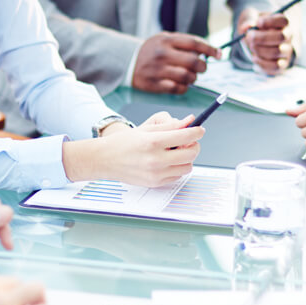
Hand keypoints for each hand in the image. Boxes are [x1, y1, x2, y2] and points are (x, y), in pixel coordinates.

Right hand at [63, 112, 203, 186]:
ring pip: (187, 167)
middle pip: (191, 153)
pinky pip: (177, 176)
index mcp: (154, 141)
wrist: (105, 160)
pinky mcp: (155, 183)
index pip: (186, 136)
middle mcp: (156, 159)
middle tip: (189, 141)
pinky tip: (168, 161)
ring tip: (177, 152)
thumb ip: (171, 126)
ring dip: (187, 158)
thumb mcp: (147, 129)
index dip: (197, 131)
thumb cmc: (124, 142)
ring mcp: (156, 173)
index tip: (200, 129)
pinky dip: (177, 167)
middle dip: (194, 145)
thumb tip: (190, 121)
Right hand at [132, 33, 219, 93]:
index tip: (219, 54)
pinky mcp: (154, 84)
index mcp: (166, 40)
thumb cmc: (152, 50)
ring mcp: (158, 70)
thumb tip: (208, 51)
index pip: (194, 43)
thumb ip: (185, 43)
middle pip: (193, 61)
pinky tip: (182, 83)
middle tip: (202, 68)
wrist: (128, 61)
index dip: (210, 49)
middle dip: (203, 66)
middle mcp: (162, 54)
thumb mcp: (165, 39)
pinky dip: (184, 88)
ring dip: (194, 78)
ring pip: (187, 77)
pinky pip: (177, 89)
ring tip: (191, 76)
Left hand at [236, 8, 293, 74]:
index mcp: (282, 23)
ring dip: (259, 50)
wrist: (255, 42)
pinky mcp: (282, 64)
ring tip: (251, 47)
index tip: (258, 23)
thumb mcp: (248, 19)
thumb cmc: (254, 28)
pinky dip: (261, 63)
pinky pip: (275, 66)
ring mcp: (286, 51)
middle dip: (262, 38)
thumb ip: (247, 21)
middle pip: (281, 37)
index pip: (283, 20)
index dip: (271, 21)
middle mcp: (287, 36)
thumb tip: (248, 27)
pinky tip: (255, 58)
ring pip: (276, 52)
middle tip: (249, 36)